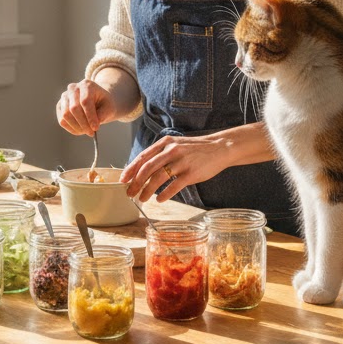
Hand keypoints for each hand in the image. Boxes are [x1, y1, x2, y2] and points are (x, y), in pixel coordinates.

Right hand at [56, 80, 118, 135]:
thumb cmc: (104, 104)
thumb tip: (93, 125)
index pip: (85, 101)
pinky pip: (62, 120)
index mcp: (87, 85)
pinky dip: (71, 128)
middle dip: (83, 123)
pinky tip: (80, 130)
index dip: (90, 116)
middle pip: (74, 108)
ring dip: (77, 127)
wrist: (98, 101)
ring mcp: (65, 96)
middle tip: (91, 133)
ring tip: (87, 131)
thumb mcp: (109, 107)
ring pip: (66, 115)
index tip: (96, 128)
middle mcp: (73, 88)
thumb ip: (103, 114)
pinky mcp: (60, 106)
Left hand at [121, 130, 236, 202]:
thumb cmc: (194, 149)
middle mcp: (171, 151)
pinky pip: (173, 186)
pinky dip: (164, 195)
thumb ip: (160, 155)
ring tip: (142, 199)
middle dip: (136, 183)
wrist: (219, 148)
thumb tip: (142, 170)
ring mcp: (181, 162)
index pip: (143, 157)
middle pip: (147, 169)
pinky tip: (159, 200)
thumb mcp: (176, 145)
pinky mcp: (191, 174)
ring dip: (147, 190)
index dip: (131, 170)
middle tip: (130, 193)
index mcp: (165, 143)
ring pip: (158, 178)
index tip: (123, 180)